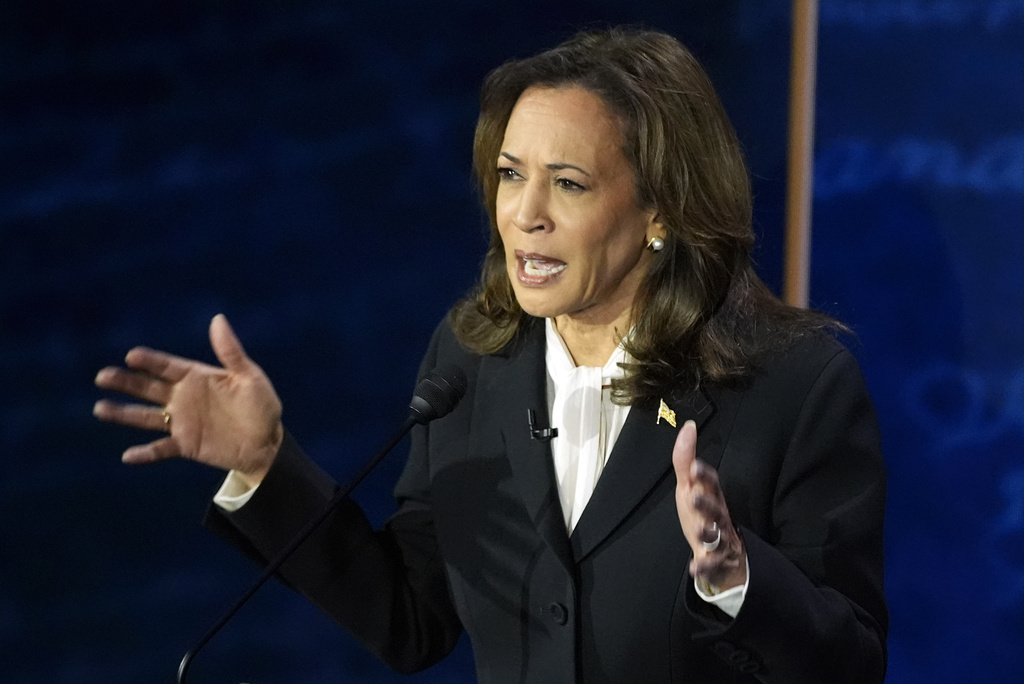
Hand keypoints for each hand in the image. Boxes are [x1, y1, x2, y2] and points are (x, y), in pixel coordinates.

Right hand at [93, 314, 283, 487]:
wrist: (268, 443)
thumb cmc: (263, 407)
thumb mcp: (250, 377)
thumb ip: (231, 352)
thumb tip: (218, 319)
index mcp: (198, 377)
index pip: (168, 366)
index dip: (150, 361)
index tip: (131, 356)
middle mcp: (184, 397)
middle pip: (148, 388)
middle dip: (125, 382)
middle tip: (102, 377)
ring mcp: (182, 422)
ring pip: (146, 416)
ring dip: (123, 413)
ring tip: (100, 409)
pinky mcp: (186, 445)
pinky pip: (161, 449)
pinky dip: (145, 453)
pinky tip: (127, 456)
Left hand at [672, 420, 745, 590]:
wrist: (721, 553)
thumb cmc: (702, 513)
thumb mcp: (691, 487)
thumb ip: (686, 459)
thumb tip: (688, 426)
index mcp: (712, 496)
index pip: (712, 483)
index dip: (704, 476)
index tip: (695, 467)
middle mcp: (718, 516)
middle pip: (715, 509)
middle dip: (706, 503)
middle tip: (693, 496)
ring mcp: (719, 539)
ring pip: (716, 535)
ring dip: (707, 532)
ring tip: (699, 530)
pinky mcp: (715, 559)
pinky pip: (711, 564)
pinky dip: (704, 567)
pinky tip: (695, 568)